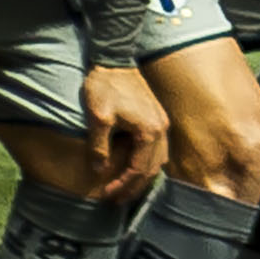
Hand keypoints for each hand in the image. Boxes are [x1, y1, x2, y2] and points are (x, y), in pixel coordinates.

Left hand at [79, 63, 171, 194]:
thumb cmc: (105, 86)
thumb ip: (99, 146)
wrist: (114, 59)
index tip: (108, 194)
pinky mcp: (156, 116)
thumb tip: (100, 170)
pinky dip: (147, 162)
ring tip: (126, 187)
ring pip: (158, 160)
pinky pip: (157, 148)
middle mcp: (161, 129)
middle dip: (134, 187)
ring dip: (142, 176)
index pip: (139, 169)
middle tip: (116, 199)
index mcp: (149, 131)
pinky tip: (135, 165)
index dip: (124, 185)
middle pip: (152, 168)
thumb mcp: (98, 117)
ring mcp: (161, 122)